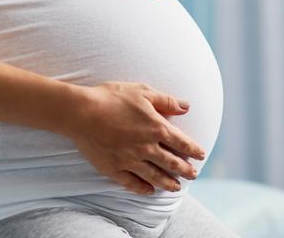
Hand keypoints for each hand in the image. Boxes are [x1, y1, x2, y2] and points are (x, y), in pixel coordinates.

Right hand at [63, 81, 205, 194]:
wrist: (82, 111)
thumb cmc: (111, 97)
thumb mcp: (142, 92)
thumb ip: (166, 101)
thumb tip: (186, 107)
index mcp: (156, 127)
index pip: (181, 142)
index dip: (193, 150)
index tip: (201, 155)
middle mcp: (146, 147)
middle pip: (171, 162)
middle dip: (185, 169)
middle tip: (194, 175)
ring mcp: (130, 160)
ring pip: (154, 176)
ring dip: (168, 183)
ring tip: (176, 187)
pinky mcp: (113, 168)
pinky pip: (132, 183)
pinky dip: (142, 188)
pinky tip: (149, 190)